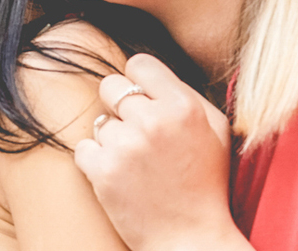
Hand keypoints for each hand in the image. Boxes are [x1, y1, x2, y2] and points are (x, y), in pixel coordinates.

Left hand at [74, 54, 247, 250]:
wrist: (192, 239)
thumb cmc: (205, 183)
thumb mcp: (214, 130)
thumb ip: (184, 94)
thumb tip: (147, 72)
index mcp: (183, 106)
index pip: (138, 64)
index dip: (138, 83)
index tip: (143, 102)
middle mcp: (153, 121)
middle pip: (110, 87)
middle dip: (120, 109)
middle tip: (139, 137)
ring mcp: (125, 146)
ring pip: (99, 122)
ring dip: (112, 141)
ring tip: (138, 166)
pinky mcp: (102, 170)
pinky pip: (83, 148)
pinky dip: (96, 162)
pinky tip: (121, 177)